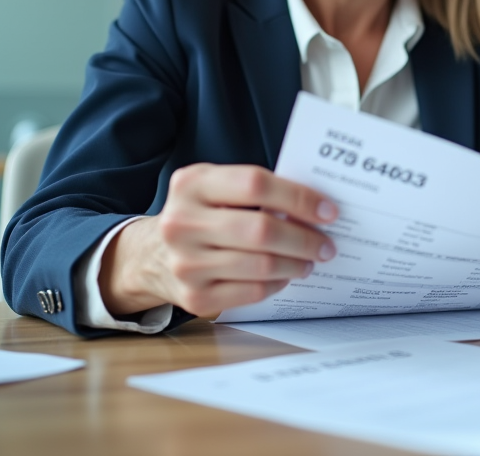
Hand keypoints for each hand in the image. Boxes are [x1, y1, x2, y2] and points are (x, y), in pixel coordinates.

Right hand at [99, 163, 338, 317]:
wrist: (151, 255)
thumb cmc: (200, 215)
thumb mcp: (214, 187)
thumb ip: (255, 189)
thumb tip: (315, 205)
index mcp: (192, 184)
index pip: (256, 185)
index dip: (298, 198)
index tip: (328, 211)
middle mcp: (182, 222)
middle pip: (261, 230)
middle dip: (304, 238)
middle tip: (326, 244)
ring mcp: (185, 263)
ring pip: (260, 265)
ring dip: (296, 264)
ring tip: (310, 260)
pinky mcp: (194, 296)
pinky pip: (251, 292)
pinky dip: (277, 284)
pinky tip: (285, 276)